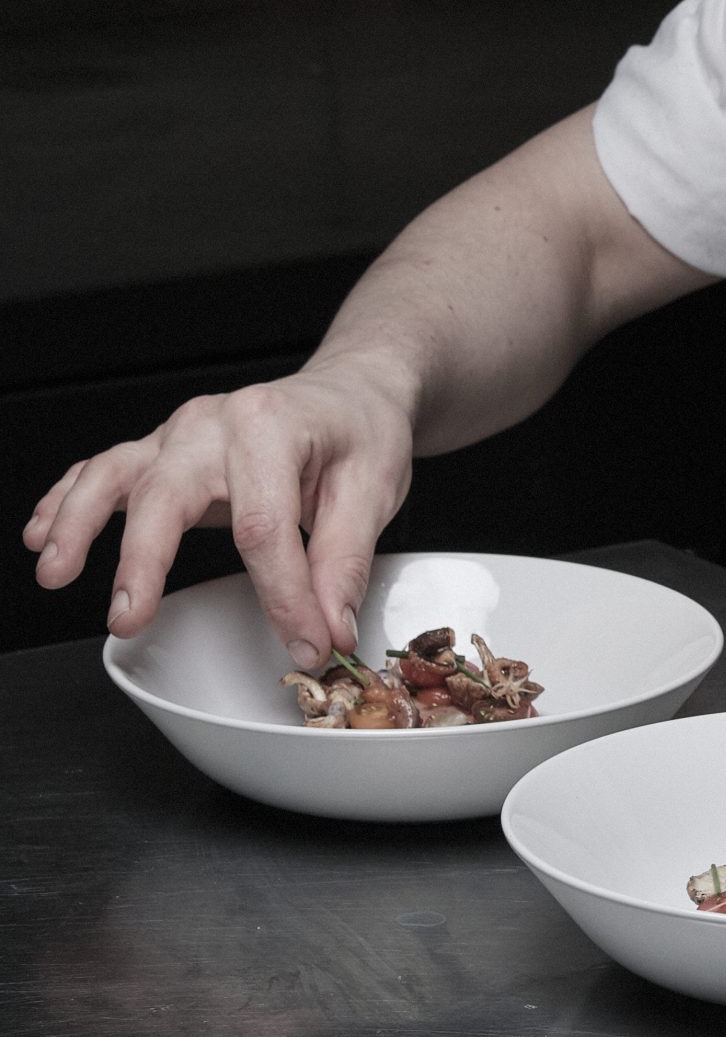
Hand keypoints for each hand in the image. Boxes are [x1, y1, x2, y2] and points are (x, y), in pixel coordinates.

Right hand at [22, 358, 415, 668]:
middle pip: (168, 494)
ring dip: (77, 522)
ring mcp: (181, 433)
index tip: (305, 645)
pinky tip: (41, 533)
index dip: (283, 596)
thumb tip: (331, 629)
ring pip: (115, 474)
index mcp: (272, 426)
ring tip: (54, 570)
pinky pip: (104, 470)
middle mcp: (215, 423)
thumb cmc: (360, 433)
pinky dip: (67, 499)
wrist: (351, 391)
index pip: (265, 526)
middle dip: (144, 561)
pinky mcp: (162, 450)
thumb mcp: (373, 491)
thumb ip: (346, 563)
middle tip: (129, 618)